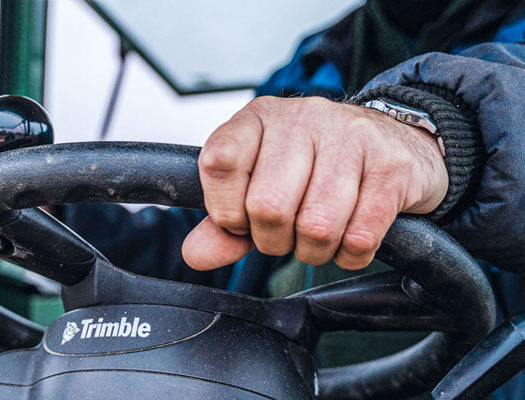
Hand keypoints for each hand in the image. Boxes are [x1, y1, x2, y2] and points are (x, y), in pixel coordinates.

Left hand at [182, 96, 447, 270]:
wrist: (396, 142)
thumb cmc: (318, 167)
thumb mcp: (261, 183)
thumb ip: (224, 221)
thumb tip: (194, 255)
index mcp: (260, 118)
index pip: (219, 162)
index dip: (226, 210)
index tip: (241, 220)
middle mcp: (303, 118)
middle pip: (268, 206)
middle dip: (273, 240)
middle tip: (286, 234)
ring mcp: (351, 137)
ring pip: (316, 226)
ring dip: (313, 251)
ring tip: (318, 237)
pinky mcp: (392, 166)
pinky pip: (360, 237)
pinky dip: (350, 255)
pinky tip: (350, 239)